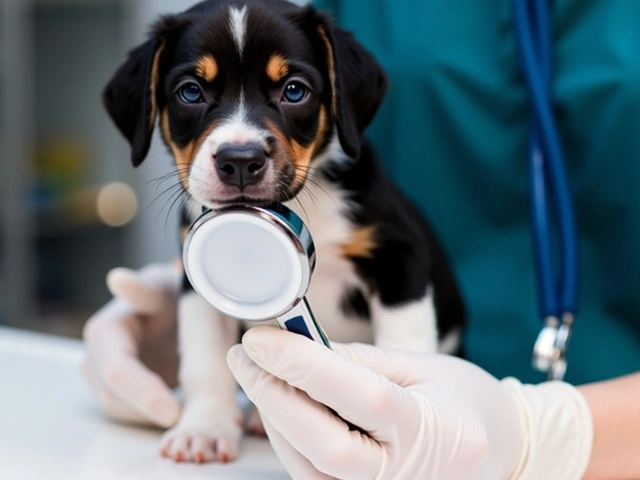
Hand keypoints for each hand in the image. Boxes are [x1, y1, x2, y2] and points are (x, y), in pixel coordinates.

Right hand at [82, 263, 181, 427]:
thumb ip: (145, 289)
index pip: (117, 372)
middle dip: (149, 412)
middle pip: (113, 398)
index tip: (173, 412)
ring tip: (187, 412)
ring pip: (120, 411)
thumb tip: (117, 279)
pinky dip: (152, 417)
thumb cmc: (172, 294)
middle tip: (187, 419)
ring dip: (150, 418)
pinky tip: (179, 409)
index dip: (143, 395)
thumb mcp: (165, 286)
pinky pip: (130, 414)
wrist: (178, 307)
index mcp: (105, 331)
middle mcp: (95, 357)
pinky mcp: (118, 391)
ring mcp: (102, 377)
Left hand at [227, 327, 523, 479]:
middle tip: (245, 354)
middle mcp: (405, 474)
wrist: (496, 449)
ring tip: (257, 372)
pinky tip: (282, 404)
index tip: (262, 337)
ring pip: (307, 464)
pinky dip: (288, 437)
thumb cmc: (463, 400)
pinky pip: (310, 474)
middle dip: (273, 395)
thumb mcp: (421, 365)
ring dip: (273, 415)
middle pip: (322, 443)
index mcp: (429, 426)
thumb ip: (358, 361)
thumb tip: (298, 350)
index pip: (358, 394)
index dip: (302, 364)